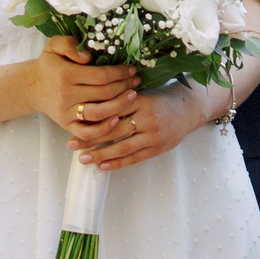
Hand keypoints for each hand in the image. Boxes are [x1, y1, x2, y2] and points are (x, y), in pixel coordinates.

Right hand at [30, 37, 137, 135]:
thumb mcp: (55, 45)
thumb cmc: (49, 64)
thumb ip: (70, 45)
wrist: (32, 87)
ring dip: (120, 106)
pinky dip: (103, 129)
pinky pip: (87, 132)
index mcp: (66, 74)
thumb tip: (88, 57)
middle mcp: (66, 95)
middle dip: (124, 87)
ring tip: (133, 96)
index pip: (101, 75)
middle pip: (104, 94)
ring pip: (99, 113)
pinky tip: (116, 120)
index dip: (120, 73)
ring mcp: (66, 112)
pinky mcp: (66, 125)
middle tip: (136, 81)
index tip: (131, 69)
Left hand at [75, 84, 206, 169]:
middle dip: (90, 139)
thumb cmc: (159, 98)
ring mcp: (153, 135)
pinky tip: (103, 167)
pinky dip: (118, 163)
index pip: (112, 109)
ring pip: (122, 147)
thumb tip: (91, 103)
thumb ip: (121, 96)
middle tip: (71, 144)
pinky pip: (135, 158)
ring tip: (83, 159)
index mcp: (140, 100)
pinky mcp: (158, 148)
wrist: (188, 108)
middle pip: (113, 130)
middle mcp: (147, 118)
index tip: (74, 122)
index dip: (92, 117)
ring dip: (101, 155)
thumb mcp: (141, 91)